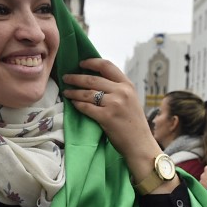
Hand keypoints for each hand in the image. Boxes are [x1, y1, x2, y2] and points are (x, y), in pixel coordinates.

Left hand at [62, 58, 174, 191]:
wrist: (140, 144)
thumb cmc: (134, 124)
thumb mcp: (131, 100)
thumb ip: (118, 89)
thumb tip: (96, 80)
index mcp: (128, 85)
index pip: (107, 66)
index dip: (91, 62)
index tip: (81, 64)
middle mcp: (122, 91)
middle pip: (93, 79)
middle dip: (76, 77)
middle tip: (66, 77)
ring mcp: (114, 104)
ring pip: (87, 93)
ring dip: (73, 91)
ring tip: (66, 91)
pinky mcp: (106, 117)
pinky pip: (86, 107)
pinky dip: (77, 104)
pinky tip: (73, 103)